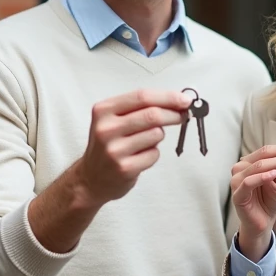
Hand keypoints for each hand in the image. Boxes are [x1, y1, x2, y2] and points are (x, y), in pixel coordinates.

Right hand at [75, 89, 192, 204]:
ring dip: (158, 137)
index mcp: (103, 110)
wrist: (91, 178)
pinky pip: (154, 154)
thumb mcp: (113, 119)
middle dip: (173, 114)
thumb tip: (176, 101)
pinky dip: (153, 154)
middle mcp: (106, 129)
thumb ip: (140, 108)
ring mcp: (115, 150)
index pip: (142, 97)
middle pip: (152, 115)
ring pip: (156, 135)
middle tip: (182, 116)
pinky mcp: (125, 168)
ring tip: (144, 142)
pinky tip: (139, 157)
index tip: (184, 99)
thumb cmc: (107, 145)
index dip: (167, 97)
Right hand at [231, 141, 275, 260]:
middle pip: (263, 155)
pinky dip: (261, 177)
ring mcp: (237, 181)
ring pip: (257, 166)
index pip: (267, 151)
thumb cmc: (270, 200)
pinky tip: (273, 174)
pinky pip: (248, 183)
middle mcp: (241, 168)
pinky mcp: (237, 195)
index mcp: (251, 163)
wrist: (263, 222)